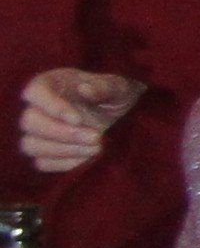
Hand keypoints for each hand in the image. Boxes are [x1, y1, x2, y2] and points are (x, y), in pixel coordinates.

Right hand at [18, 66, 138, 174]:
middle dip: (63, 134)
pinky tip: (89, 158)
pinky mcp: (46, 151)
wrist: (122, 113)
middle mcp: (38, 107)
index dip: (51, 107)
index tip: (78, 119)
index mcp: (50, 83)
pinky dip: (65, 164)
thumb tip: (85, 89)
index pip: (34, 92)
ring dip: (63, 151)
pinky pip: (42, 162)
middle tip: (97, 137)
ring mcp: (39, 131)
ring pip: (31, 145)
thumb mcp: (118, 86)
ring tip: (98, 148)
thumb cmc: (115, 93)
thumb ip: (104, 87)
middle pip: (30, 122)